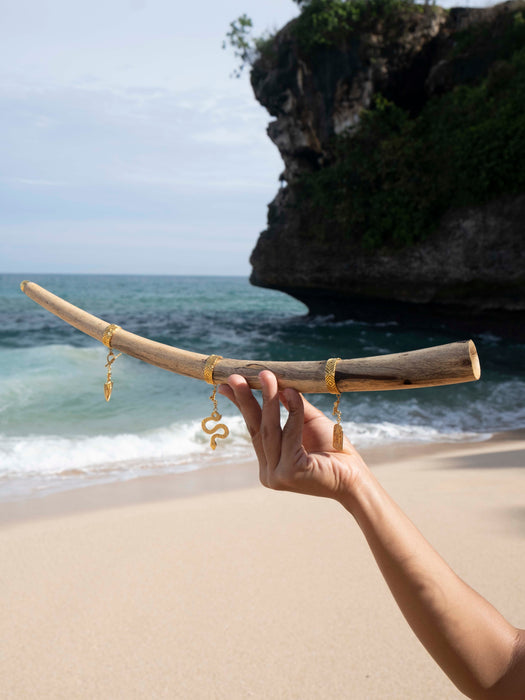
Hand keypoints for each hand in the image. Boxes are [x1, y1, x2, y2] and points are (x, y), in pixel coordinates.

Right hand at [218, 370, 369, 501]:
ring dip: (268, 400)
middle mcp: (269, 471)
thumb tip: (277, 383)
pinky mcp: (289, 473)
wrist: (355, 477)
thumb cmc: (334, 450)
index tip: (226, 385)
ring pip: (270, 430)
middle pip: (256, 429)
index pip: (253, 429)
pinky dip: (292, 412)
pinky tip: (291, 392)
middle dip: (246, 400)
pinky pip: (289, 435)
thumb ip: (291, 407)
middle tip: (236, 377)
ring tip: (265, 376)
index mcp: (270, 462)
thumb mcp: (308, 422)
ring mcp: (277, 474)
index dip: (241, 405)